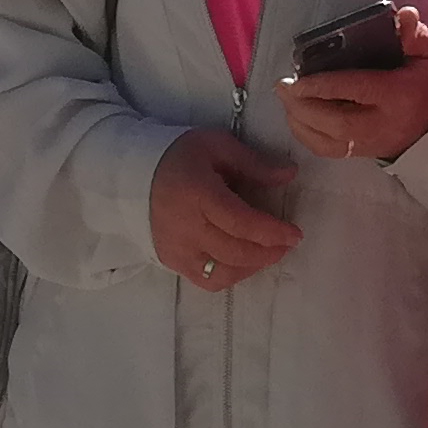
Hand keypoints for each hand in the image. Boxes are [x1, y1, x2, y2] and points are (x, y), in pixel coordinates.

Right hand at [149, 129, 301, 290]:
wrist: (132, 175)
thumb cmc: (180, 157)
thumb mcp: (217, 146)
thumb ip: (254, 163)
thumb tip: (290, 174)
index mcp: (198, 194)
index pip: (241, 222)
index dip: (272, 232)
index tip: (295, 234)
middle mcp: (186, 227)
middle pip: (235, 251)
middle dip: (268, 251)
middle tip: (287, 244)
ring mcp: (176, 249)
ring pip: (223, 272)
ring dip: (252, 267)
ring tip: (268, 253)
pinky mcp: (170, 261)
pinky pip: (206, 281)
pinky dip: (230, 276)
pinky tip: (242, 263)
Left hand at [278, 1, 427, 163]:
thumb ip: (416, 33)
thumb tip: (403, 16)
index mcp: (400, 96)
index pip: (357, 91)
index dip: (325, 86)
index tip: (299, 80)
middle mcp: (383, 124)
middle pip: (337, 122)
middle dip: (304, 106)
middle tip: (282, 87)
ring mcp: (372, 144)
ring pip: (329, 142)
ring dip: (300, 123)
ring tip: (285, 100)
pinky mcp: (363, 154)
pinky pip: (330, 152)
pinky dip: (307, 137)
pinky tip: (296, 119)